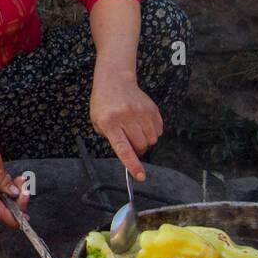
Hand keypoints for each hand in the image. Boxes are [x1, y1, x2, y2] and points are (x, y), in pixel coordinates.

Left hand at [90, 67, 162, 181]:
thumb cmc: (104, 104)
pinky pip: (159, 130)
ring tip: (136, 132)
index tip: (140, 176)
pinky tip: (143, 125)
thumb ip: (111, 139)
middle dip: (138, 150)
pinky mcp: (152, 109)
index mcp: (110, 123)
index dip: (133, 164)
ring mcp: (141, 112)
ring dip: (145, 142)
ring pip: (151, 140)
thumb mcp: (98, 122)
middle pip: (141, 146)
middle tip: (131, 144)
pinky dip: (152, 133)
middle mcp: (127, 117)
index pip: (123, 148)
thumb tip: (129, 154)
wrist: (115, 81)